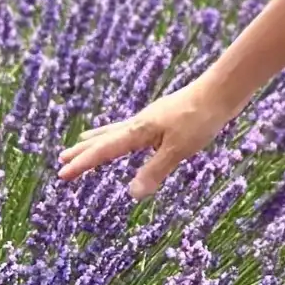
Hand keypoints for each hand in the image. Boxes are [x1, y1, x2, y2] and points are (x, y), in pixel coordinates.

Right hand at [56, 76, 245, 199]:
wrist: (223, 89)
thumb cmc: (201, 118)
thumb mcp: (179, 149)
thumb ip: (155, 170)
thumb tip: (131, 194)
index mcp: (139, 131)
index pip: (104, 151)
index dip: (83, 164)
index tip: (61, 174)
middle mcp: (142, 122)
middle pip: (106, 137)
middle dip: (84, 150)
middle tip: (61, 158)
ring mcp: (154, 118)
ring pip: (119, 130)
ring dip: (100, 139)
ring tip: (83, 141)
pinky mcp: (167, 116)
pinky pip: (134, 128)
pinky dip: (122, 133)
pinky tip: (131, 135)